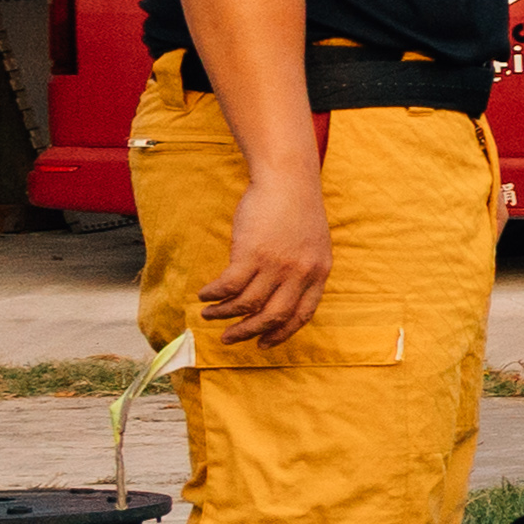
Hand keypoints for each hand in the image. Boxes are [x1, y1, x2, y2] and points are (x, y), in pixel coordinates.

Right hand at [199, 173, 334, 349]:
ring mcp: (277, 264)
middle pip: (273, 316)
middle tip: (228, 339)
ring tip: (209, 314)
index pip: (302, 314)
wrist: (287, 180)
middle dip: (248, 332)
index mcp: (319, 273)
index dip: (281, 333)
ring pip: (246, 304)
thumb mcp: (312, 245)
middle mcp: (301, 273)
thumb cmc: (296, 210)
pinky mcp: (252, 253)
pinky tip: (204, 295)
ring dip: (224, 313)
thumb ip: (301, 271)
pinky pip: (228, 286)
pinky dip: (213, 294)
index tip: (263, 343)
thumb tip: (277, 296)